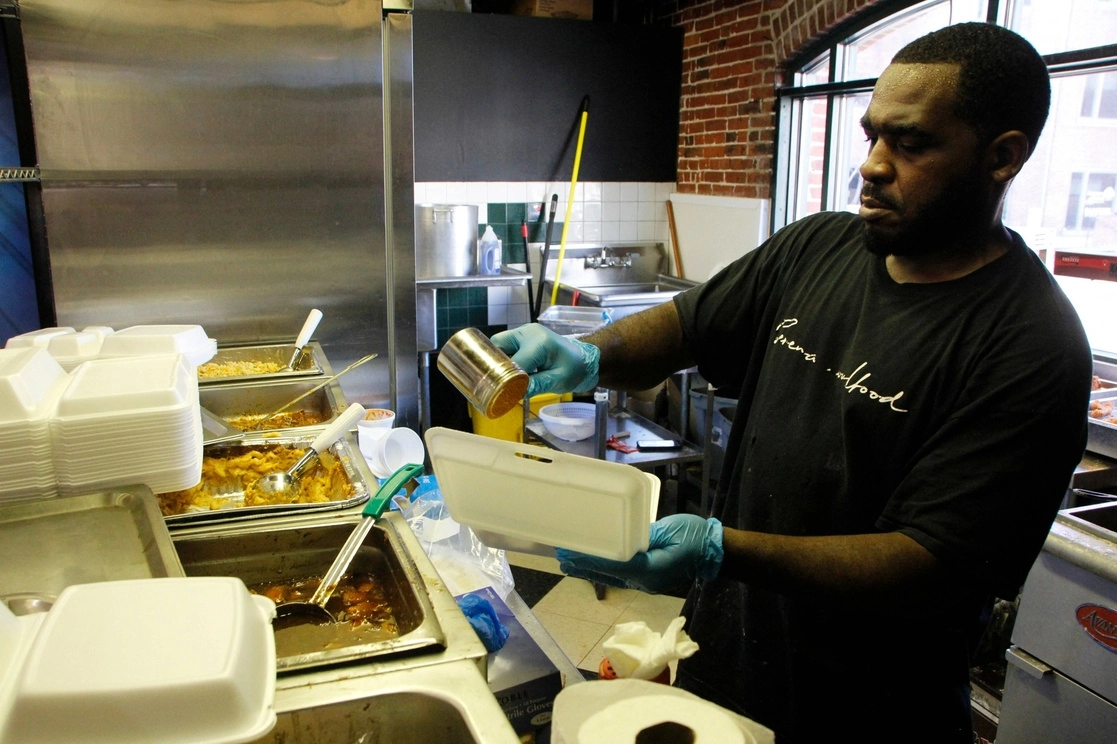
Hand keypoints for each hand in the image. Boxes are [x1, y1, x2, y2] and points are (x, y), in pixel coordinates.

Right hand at [490, 323, 599, 397]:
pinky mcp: (522, 337)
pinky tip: (509, 373)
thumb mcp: (559, 380)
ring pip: (499, 346)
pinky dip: (505, 359)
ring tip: (502, 379)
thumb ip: (537, 385)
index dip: (506, 378)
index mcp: (539, 342)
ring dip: (499, 362)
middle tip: (497, 384)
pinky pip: (506, 347)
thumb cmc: (576, 368)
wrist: (584, 358)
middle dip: (494, 365)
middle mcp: (528, 332)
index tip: (504, 393)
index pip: (514, 362)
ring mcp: (524, 333)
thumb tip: (515, 393)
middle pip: (498, 346)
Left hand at [555, 514, 723, 594]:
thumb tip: (624, 538)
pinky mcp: (648, 578)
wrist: (715, 552)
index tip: (570, 554)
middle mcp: (644, 580)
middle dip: (583, 566)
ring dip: (589, 569)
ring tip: (568, 563)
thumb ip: (645, 536)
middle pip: (607, 574)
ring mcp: (646, 582)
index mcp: (650, 568)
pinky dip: (603, 569)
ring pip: (612, 577)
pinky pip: (621, 575)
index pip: (613, 565)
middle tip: (560, 558)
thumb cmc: (695, 537)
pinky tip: (592, 565)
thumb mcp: (669, 531)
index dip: (590, 560)